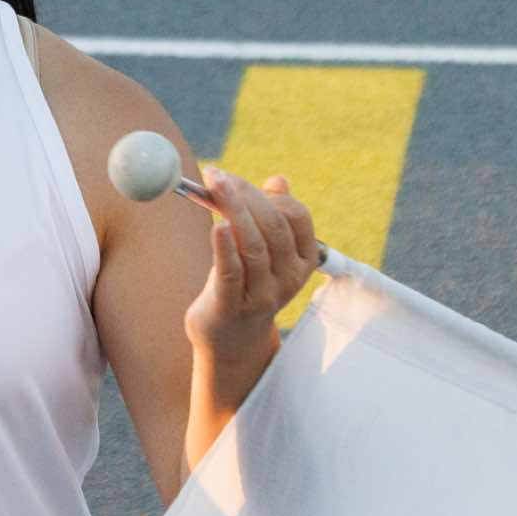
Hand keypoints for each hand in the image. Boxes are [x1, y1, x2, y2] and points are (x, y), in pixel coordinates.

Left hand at [183, 169, 320, 366]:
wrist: (230, 338)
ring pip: (254, 246)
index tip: (233, 178)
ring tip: (212, 187)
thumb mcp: (263, 250)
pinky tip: (216, 225)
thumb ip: (272, 216)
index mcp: (303, 259)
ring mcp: (264, 295)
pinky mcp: (233, 307)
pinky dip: (225, 247)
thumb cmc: (246, 284)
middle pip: (274, 226)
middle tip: (216, 176)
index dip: (266, 192)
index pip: (296, 215)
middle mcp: (290, 278)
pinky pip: (232, 272)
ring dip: (233, 211)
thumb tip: (279, 180)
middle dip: (245, 195)